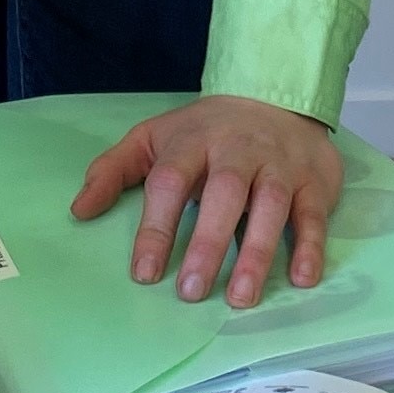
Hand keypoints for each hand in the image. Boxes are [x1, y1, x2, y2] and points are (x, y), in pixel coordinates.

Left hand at [72, 94, 343, 308]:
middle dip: (208, 243)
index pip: (170, 182)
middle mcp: (238, 151)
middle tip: (191, 291)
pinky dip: (311, 245)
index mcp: (193, 141)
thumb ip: (114, 170)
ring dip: (258, 251)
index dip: (156, 227)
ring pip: (271, 205)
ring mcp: (279, 164)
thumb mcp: (154, 138)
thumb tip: (79, 211)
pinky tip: (302, 279)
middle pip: (224, 193)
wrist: (276, 95)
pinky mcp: (314, 180)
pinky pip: (314, 213)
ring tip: (241, 297)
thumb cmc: (206, 131)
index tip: (143, 272)